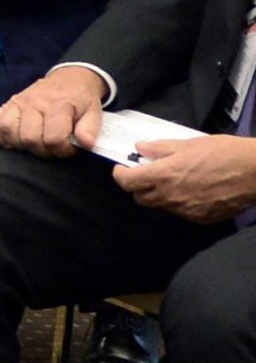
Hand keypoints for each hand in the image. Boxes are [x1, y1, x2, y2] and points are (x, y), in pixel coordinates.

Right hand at [0, 65, 104, 158]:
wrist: (70, 78)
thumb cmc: (81, 99)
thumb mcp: (94, 112)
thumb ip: (91, 129)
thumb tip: (85, 144)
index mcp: (58, 105)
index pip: (53, 138)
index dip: (62, 151)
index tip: (68, 148)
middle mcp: (34, 102)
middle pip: (29, 138)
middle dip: (43, 150)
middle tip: (52, 147)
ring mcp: (17, 102)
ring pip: (8, 130)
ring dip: (20, 144)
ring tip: (34, 144)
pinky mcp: (7, 103)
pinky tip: (11, 141)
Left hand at [113, 134, 255, 223]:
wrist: (254, 172)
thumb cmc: (222, 152)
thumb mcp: (188, 144)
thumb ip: (159, 148)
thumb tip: (140, 148)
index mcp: (164, 176)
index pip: (128, 182)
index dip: (120, 175)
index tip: (122, 168)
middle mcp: (172, 197)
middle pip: (141, 198)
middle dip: (138, 186)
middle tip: (145, 174)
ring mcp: (187, 211)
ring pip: (161, 206)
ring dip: (159, 195)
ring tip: (172, 180)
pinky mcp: (202, 219)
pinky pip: (182, 213)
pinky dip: (179, 203)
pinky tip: (191, 190)